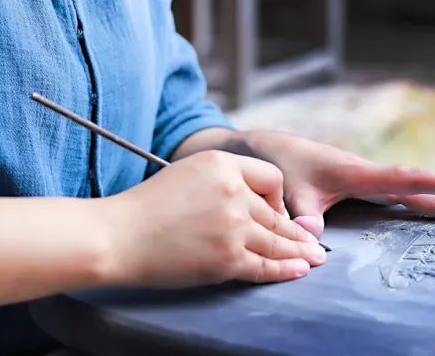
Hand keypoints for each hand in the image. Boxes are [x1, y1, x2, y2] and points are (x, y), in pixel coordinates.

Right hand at [102, 150, 326, 288]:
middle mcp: (233, 192)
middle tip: (312, 243)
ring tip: (314, 258)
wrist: (120, 236)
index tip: (278, 211)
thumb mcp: (188, 173)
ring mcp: (233, 227)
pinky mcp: (227, 259)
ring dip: (300, 252)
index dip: (278, 197)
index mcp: (222, 164)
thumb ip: (223, 180)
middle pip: (276, 213)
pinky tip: (298, 270)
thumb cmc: (147, 207)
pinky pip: (265, 266)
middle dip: (296, 231)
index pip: (270, 177)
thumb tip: (253, 202)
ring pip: (277, 241)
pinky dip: (286, 270)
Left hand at [227, 130, 434, 238]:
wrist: (262, 148)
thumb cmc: (278, 163)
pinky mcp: (361, 188)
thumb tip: (313, 242)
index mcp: (360, 173)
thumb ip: (301, 215)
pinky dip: (428, 205)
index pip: (411, 181)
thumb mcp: (289, 190)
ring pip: (419, 194)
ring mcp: (369, 182)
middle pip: (427, 191)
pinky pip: (402, 199)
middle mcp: (371, 176)